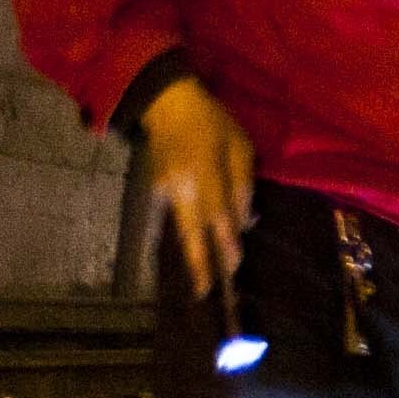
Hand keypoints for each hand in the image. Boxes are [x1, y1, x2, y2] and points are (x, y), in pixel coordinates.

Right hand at [140, 76, 256, 296]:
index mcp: (206, 174)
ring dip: (188, 255)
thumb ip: (242, 184)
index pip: (219, 216)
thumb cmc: (213, 123)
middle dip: (200, 262)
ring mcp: (164, 189)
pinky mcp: (154, 188)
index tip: (234, 267)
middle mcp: (182, 186)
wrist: (168, 104)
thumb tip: (244, 220)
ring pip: (177, 228)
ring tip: (196, 282)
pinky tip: (173, 255)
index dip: (227, 243)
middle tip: (206, 292)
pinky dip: (169, 238)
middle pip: (192, 230)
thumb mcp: (240, 147)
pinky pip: (164, 218)